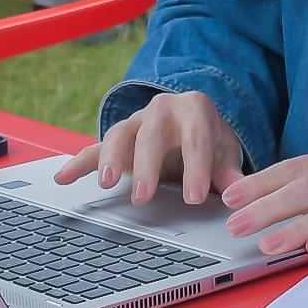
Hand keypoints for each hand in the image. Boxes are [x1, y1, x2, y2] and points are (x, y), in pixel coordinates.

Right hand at [53, 90, 241, 206]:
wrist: (193, 121)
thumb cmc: (209, 140)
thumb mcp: (225, 152)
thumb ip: (232, 173)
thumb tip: (243, 193)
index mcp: (195, 109)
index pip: (196, 139)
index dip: (195, 168)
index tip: (193, 198)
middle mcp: (163, 110)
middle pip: (152, 135)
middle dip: (147, 165)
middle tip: (144, 196)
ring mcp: (137, 121)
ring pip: (120, 134)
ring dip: (111, 158)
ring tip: (107, 183)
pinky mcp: (119, 138)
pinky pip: (95, 147)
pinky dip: (79, 162)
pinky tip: (64, 178)